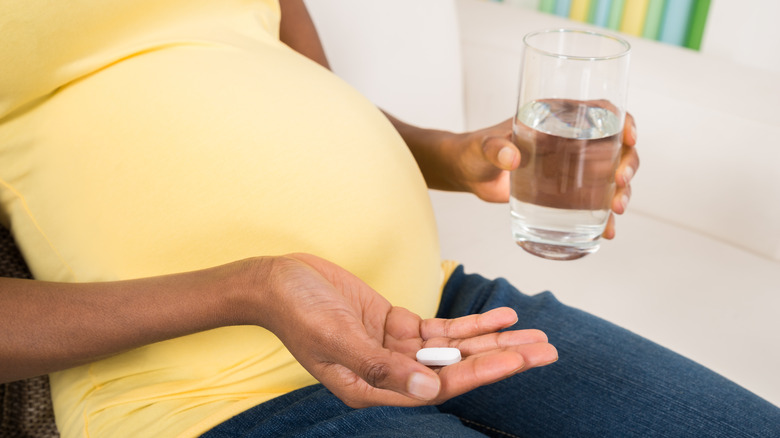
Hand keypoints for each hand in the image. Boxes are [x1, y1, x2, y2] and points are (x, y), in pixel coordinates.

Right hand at [257, 253, 556, 407]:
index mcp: (373, 388)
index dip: (479, 372)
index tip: (517, 360)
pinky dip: (471, 322)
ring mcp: (394, 348)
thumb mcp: (335, 337)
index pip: (438, 385)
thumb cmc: (296, 310)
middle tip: (547, 350)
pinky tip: (501, 315)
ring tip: (535, 334)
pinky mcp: (395, 324)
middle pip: (457, 368)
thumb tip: (428, 387)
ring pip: (455, 348)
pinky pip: (440, 328)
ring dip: (494, 340)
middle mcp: (390, 373)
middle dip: (502, 358)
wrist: (276, 281)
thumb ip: (379, 366)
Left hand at [449, 114, 637, 237]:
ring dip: (622, 192)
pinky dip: (603, 217)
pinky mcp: (564, 192)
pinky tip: (608, 231)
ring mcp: (571, 167)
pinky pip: (593, 201)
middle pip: (616, 146)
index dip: (624, 120)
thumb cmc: (474, 150)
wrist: (467, 174)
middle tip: (620, 183)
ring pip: (611, 176)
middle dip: (628, 164)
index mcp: (558, 117)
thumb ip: (494, 149)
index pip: (602, 110)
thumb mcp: (483, 147)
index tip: (629, 136)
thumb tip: (511, 157)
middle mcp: (572, 140)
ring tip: (616, 210)